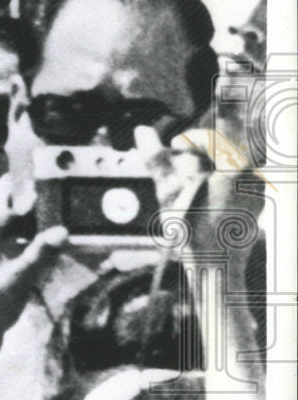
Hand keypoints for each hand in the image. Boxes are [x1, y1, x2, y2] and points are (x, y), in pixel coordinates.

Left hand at [0, 224, 67, 386]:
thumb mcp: (18, 277)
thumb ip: (40, 252)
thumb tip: (63, 230)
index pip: (11, 213)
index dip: (34, 209)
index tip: (57, 205)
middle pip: (11, 227)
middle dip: (34, 225)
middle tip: (60, 224)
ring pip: (10, 243)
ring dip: (31, 242)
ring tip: (56, 241)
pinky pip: (8, 258)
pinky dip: (24, 257)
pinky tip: (41, 264)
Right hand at [135, 126, 263, 263]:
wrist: (215, 269)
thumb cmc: (193, 232)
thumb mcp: (169, 192)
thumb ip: (156, 158)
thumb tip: (141, 130)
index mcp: (238, 168)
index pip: (212, 138)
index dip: (188, 139)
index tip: (172, 146)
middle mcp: (253, 177)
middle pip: (220, 153)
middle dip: (195, 158)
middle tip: (176, 170)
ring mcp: (257, 192)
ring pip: (226, 170)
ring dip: (203, 174)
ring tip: (186, 189)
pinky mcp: (255, 206)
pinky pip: (234, 186)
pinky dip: (215, 188)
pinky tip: (200, 201)